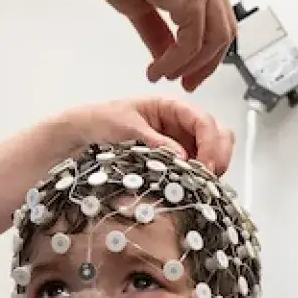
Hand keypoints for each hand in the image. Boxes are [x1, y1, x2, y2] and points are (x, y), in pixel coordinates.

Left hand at [57, 98, 236, 175]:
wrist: (79, 136)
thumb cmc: (100, 121)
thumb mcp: (124, 127)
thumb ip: (153, 140)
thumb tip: (182, 156)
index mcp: (170, 107)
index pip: (203, 121)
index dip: (210, 143)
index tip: (205, 166)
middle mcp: (180, 125)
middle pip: (218, 135)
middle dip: (218, 156)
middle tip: (207, 180)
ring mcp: (180, 144)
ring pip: (212, 153)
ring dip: (212, 169)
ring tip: (200, 187)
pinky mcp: (174, 163)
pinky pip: (196, 170)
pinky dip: (199, 179)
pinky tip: (190, 189)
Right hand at [83, 0, 234, 91]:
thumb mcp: (140, 4)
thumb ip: (157, 32)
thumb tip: (165, 54)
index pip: (216, 19)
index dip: (206, 50)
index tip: (190, 69)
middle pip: (223, 32)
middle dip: (206, 64)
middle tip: (188, 82)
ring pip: (214, 40)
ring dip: (191, 65)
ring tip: (167, 75)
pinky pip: (192, 41)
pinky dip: (177, 60)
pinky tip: (160, 67)